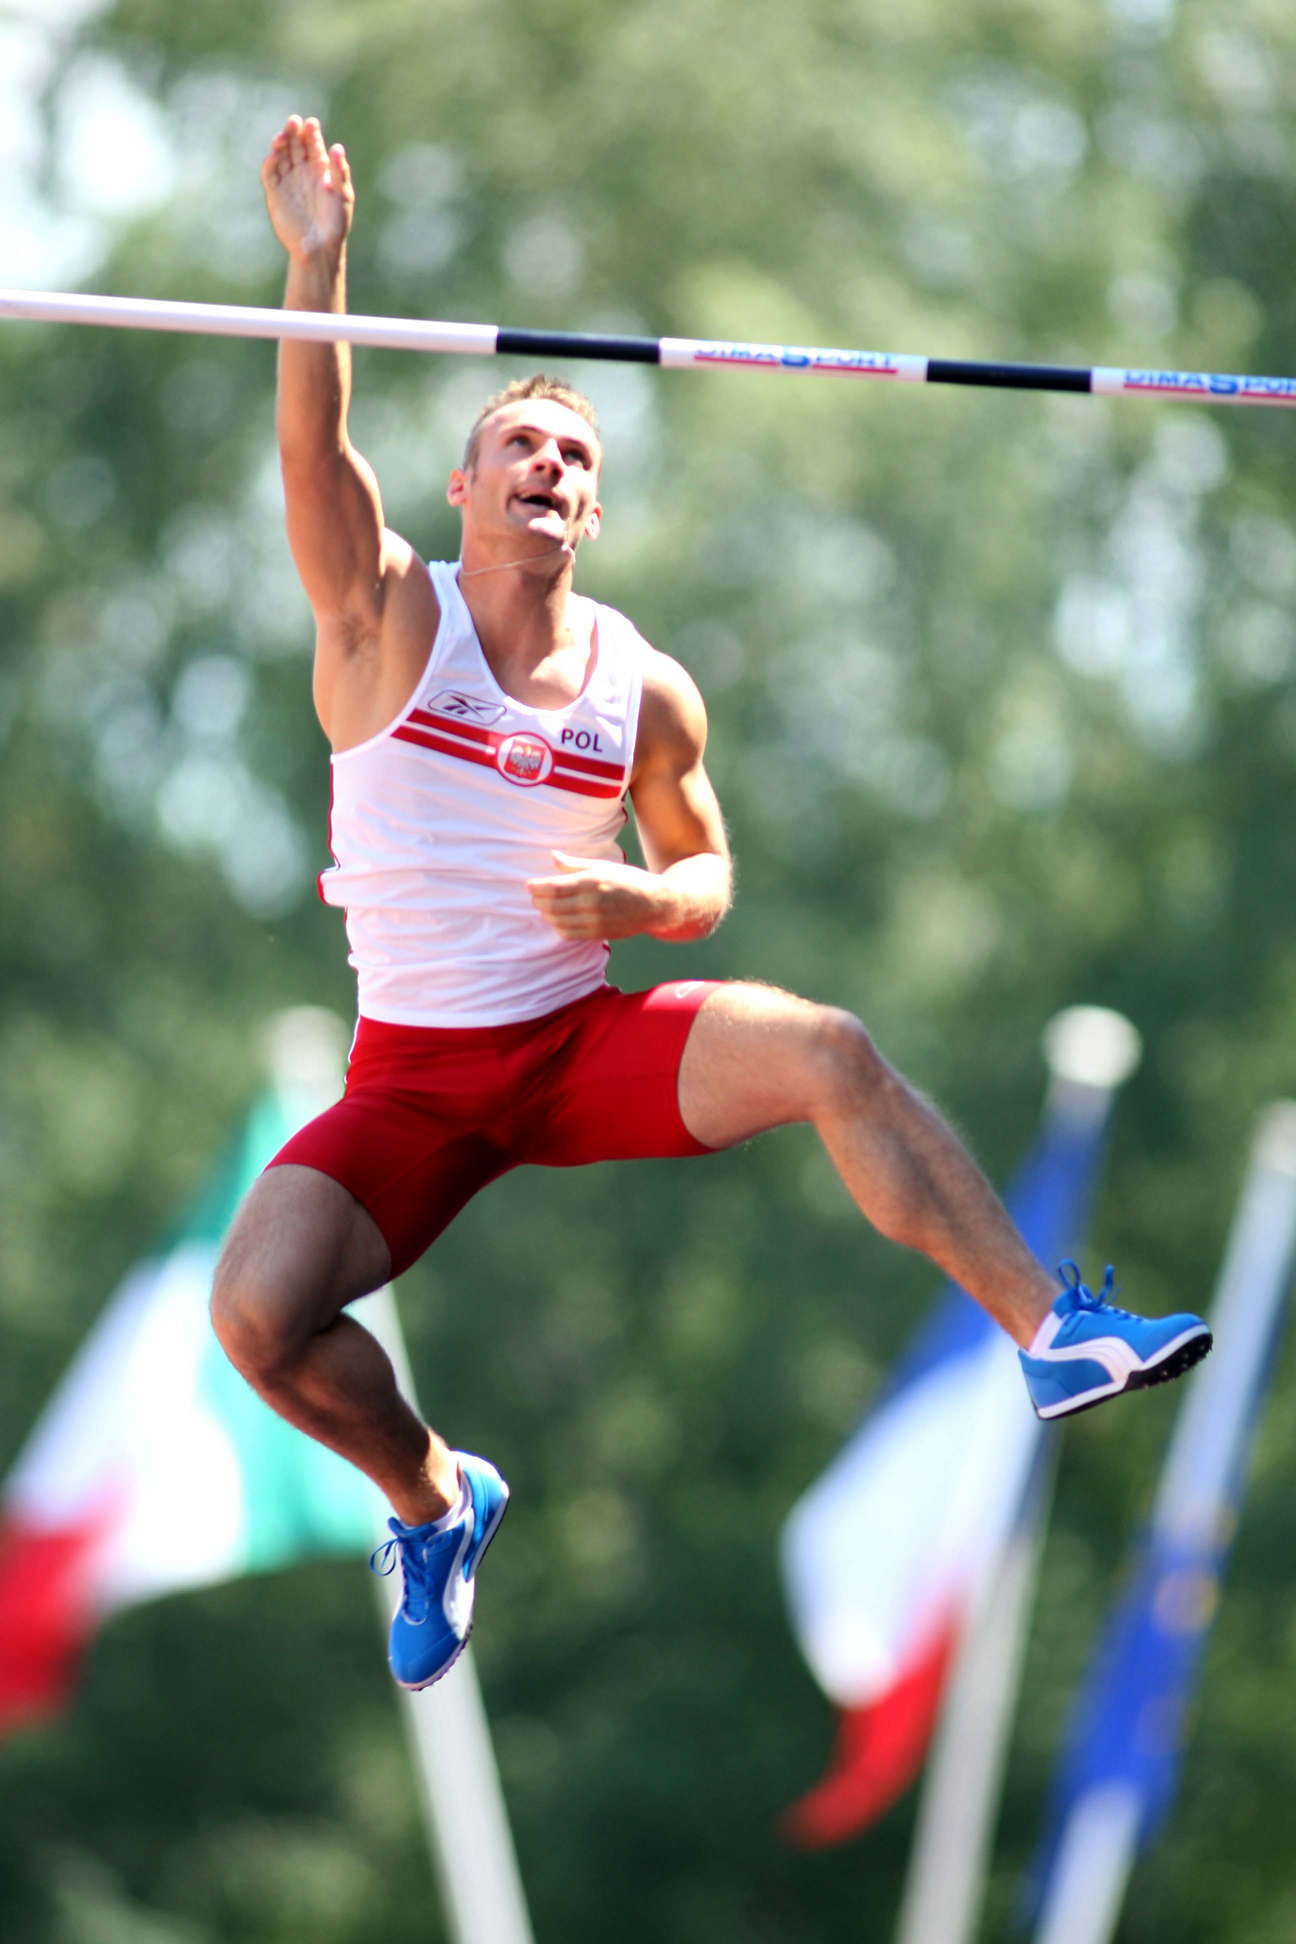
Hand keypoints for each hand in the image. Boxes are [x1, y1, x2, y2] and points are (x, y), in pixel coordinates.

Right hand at [261, 115, 353, 261]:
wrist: (320, 248)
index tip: (311, 123)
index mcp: (320, 171)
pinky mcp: (275, 194)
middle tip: (294, 122)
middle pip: (295, 146)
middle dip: (294, 133)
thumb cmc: (335, 223)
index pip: (313, 146)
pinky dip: (271, 161)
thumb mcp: (343, 196)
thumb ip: (340, 172)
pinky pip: (270, 173)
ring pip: (281, 156)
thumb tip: (337, 147)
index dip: (311, 133)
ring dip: (281, 143)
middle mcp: (302, 173)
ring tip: (284, 133)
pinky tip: (275, 152)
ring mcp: (288, 182)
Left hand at [525, 851, 668, 940]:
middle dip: (538, 901)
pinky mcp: (597, 934)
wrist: (654, 904)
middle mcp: (591, 903)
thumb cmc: (628, 880)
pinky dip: (558, 927)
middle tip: (535, 895)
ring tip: (545, 907)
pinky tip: (558, 919)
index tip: (529, 885)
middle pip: (551, 906)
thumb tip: (553, 856)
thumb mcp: (603, 865)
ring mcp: (594, 921)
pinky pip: (568, 934)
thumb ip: (575, 864)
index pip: (553, 888)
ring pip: (557, 921)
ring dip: (546, 915)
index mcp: (591, 882)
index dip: (536, 887)